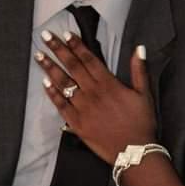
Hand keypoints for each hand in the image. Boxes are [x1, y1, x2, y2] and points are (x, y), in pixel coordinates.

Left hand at [35, 32, 155, 163]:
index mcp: (109, 84)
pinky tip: (44, 83)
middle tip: (45, 35)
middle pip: (72, 66)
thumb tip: (139, 48)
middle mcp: (93, 93)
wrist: (134, 152)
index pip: (89, 59)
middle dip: (58, 49)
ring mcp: (83, 108)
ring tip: (39, 55)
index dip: (76, 45)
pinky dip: (52, 94)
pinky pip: (61, 105)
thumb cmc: (142, 123)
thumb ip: (139, 70)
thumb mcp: (145, 94)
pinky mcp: (77, 123)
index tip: (65, 33)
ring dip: (50, 68)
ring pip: (63, 83)